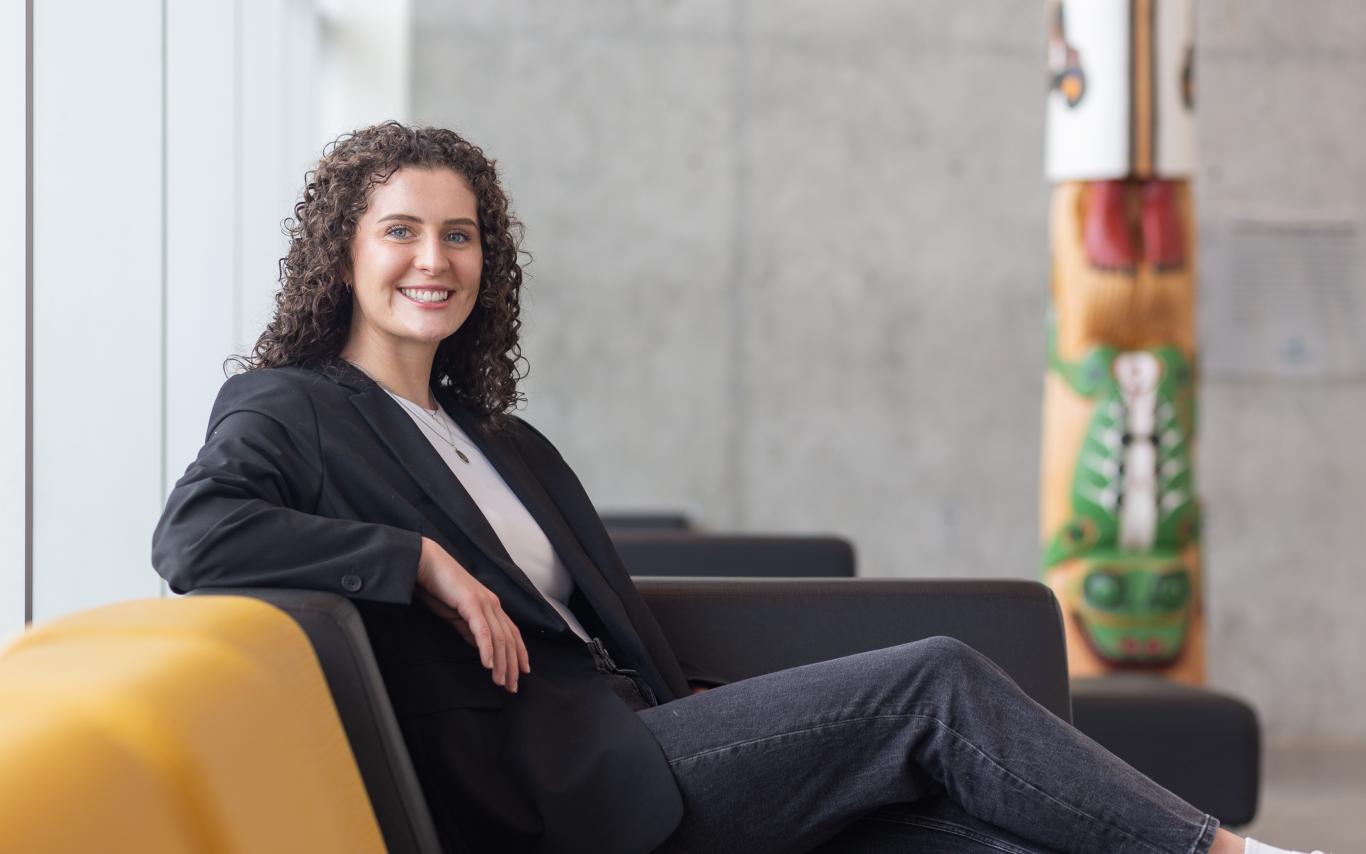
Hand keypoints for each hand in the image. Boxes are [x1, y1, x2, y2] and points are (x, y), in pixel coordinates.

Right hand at [415, 537, 529, 692]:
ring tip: (500, 682)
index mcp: (492, 606)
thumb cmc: (439, 589)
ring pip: (499, 638)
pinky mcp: (471, 603)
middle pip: (509, 639)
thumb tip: (482, 648)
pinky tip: (487, 664)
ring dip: (501, 663)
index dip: (520, 654)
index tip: (522, 674)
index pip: (512, 634)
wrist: (426, 565)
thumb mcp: (458, 616)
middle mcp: (493, 604)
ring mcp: (484, 602)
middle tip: (512, 687)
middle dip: (512, 665)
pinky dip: (487, 649)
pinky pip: (482, 630)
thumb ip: (471, 631)